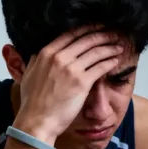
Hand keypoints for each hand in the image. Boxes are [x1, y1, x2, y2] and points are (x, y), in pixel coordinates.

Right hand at [13, 28, 123, 142]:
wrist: (37, 121)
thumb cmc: (32, 102)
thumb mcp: (29, 74)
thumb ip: (36, 60)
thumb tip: (39, 52)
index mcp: (46, 53)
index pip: (71, 34)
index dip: (86, 29)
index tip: (96, 27)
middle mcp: (59, 57)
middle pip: (86, 40)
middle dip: (102, 35)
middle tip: (113, 33)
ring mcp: (71, 69)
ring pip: (96, 52)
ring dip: (110, 47)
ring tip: (118, 46)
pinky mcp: (82, 82)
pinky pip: (100, 67)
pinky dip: (110, 62)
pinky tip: (116, 60)